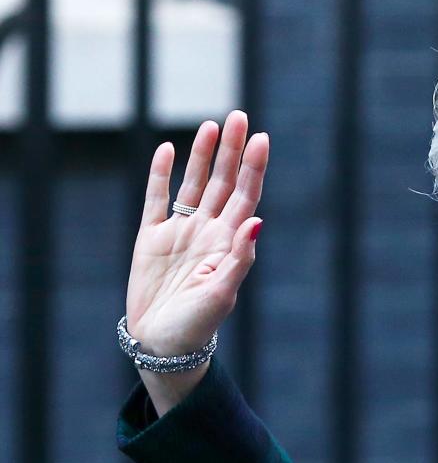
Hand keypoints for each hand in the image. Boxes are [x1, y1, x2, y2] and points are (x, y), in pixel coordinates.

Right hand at [125, 110, 268, 396]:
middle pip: (223, 182)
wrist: (162, 345)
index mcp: (229, 242)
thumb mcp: (223, 292)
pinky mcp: (151, 237)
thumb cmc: (198, 324)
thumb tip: (258, 220)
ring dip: (203, 156)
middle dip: (232, 151)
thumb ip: (241, 256)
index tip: (262, 139)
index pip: (246, 196)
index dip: (253, 168)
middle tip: (239, 117)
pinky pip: (157, 198)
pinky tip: (170, 150)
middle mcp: (208, 231)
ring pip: (194, 184)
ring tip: (212, 126)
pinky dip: (162, 174)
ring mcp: (180, 231)